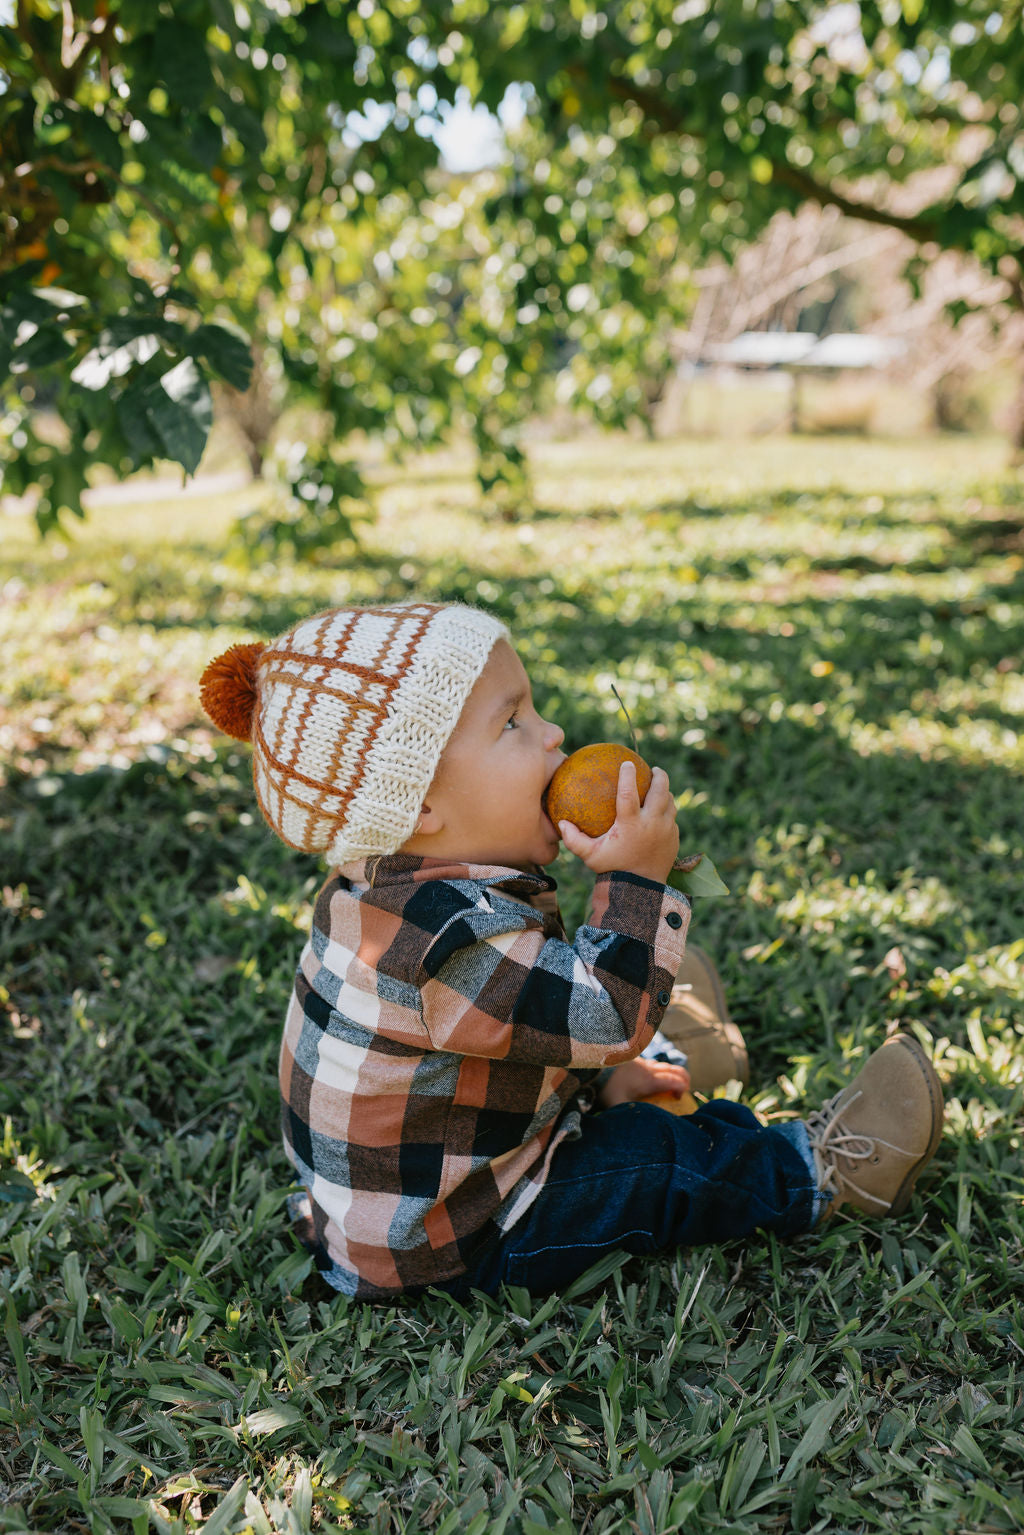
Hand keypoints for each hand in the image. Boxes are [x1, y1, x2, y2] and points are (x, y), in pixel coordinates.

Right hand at [559, 760, 679, 884]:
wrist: (640, 891)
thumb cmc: (612, 871)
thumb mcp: (590, 856)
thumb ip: (575, 839)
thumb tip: (561, 823)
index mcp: (631, 824)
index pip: (629, 792)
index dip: (628, 774)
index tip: (627, 763)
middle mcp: (652, 823)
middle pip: (660, 790)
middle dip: (659, 776)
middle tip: (654, 770)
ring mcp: (666, 830)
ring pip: (670, 802)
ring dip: (665, 792)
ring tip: (660, 787)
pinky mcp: (674, 838)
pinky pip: (672, 819)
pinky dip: (666, 812)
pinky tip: (660, 811)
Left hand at [598, 1058, 690, 1108]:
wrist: (593, 1063)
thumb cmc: (607, 1087)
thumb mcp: (618, 1106)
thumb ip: (630, 1116)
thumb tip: (640, 1132)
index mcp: (649, 1080)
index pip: (675, 1081)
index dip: (683, 1088)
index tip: (681, 1098)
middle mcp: (649, 1069)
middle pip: (674, 1070)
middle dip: (684, 1079)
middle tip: (682, 1092)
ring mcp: (642, 1062)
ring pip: (664, 1065)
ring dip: (672, 1074)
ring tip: (670, 1086)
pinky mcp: (634, 1059)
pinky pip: (653, 1064)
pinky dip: (660, 1070)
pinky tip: (652, 1079)